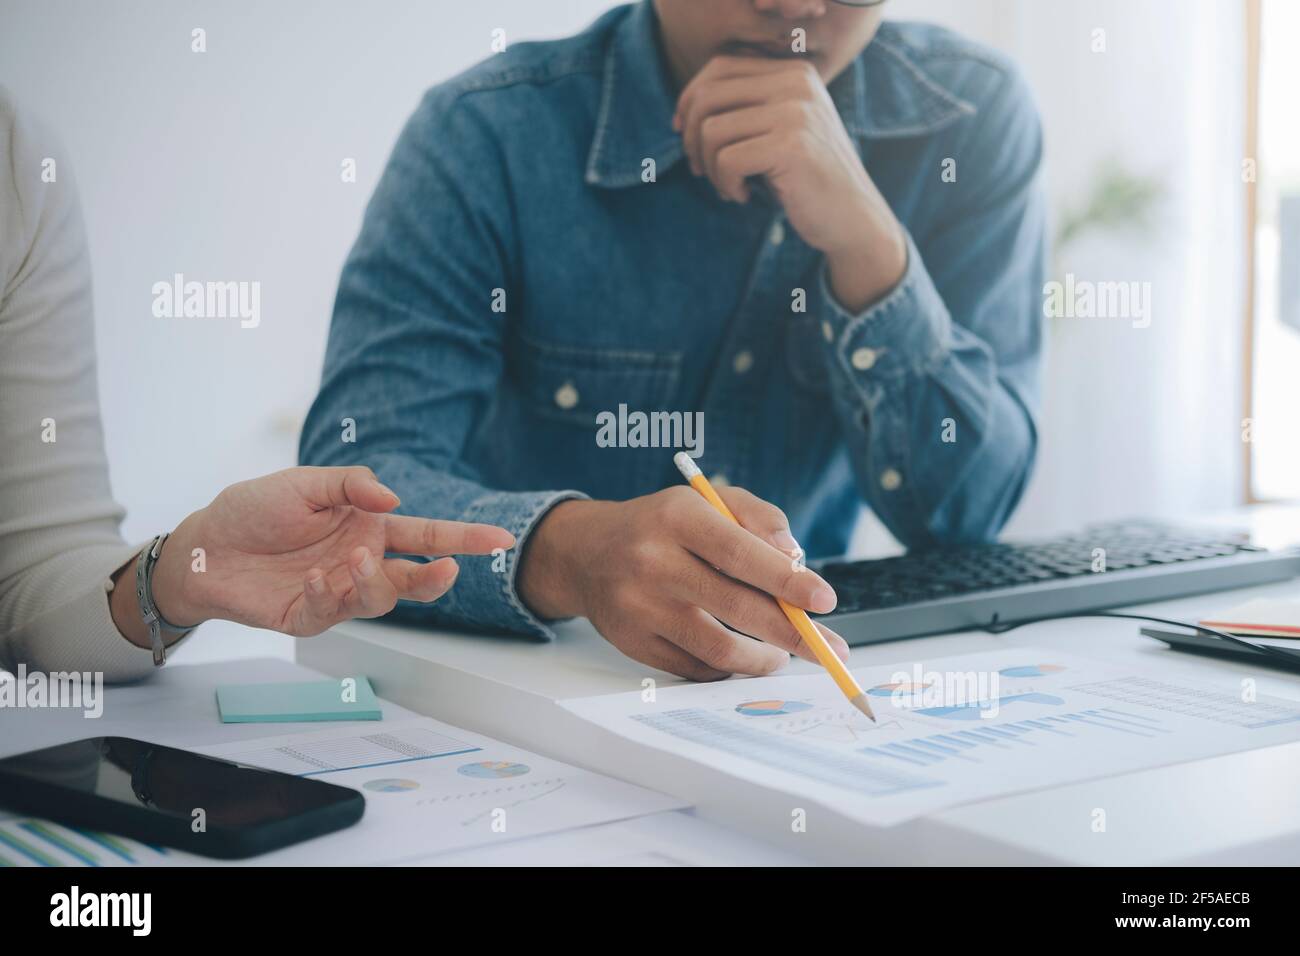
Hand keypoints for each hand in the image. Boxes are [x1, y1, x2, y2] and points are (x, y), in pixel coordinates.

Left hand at [145, 466, 514, 636]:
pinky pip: (334, 612)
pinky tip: (317, 576)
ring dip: (377, 582)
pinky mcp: (311, 615)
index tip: (501, 541)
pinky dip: (332, 594)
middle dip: (437, 577)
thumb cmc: (255, 510)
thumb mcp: (304, 482)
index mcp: (370, 527)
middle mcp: (362, 561)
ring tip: (355, 560)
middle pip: (415, 578)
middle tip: (448, 569)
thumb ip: (351, 485)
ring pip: (382, 599)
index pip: (427, 536)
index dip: (466, 539)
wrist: (205, 545)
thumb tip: (394, 500)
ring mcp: (339, 591)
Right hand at [517, 485, 849, 680]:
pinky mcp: (632, 643)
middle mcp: (653, 562)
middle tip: (826, 648)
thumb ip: (758, 518)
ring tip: (782, 654)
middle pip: (736, 607)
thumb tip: (796, 559)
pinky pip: (695, 667)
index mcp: (677, 518)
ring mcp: (639, 607)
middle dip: (792, 633)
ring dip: (763, 658)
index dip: (786, 581)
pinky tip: (740, 654)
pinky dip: (728, 666)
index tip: (824, 600)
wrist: (585, 553)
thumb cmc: (662, 525)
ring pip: (719, 648)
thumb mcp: (708, 500)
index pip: (739, 553)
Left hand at [674, 54, 906, 309]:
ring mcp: (796, 112)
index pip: (719, 68)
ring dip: (711, 168)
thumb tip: (684, 109)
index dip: (690, 101)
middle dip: (692, 138)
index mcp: (793, 72)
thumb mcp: (779, 131)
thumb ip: (746, 109)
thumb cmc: (806, 180)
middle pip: (708, 97)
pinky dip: (727, 185)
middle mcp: (796, 83)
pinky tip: (745, 196)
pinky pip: (727, 160)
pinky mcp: (791, 146)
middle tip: (702, 170)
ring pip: (712, 131)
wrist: (853, 219)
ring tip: (730, 187)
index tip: (684, 134)